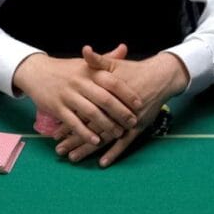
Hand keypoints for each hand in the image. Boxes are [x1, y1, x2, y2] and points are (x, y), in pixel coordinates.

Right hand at [13, 45, 141, 145]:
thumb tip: (124, 49)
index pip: (112, 81)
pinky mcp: (56, 108)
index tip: (139, 104)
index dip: (127, 93)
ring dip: (106, 125)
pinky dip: (85, 133)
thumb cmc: (65, 69)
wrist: (36, 71)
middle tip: (132, 122)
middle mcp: (79, 82)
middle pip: (104, 99)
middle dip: (120, 112)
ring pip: (90, 112)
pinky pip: (73, 122)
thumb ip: (105, 60)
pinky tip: (95, 141)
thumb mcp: (85, 63)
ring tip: (118, 133)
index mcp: (89, 71)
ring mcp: (67, 95)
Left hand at [54, 47, 188, 166]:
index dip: (68, 122)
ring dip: (88, 149)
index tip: (54, 132)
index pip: (82, 111)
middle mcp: (114, 110)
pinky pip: (124, 143)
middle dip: (73, 140)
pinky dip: (114, 153)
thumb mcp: (114, 64)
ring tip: (73, 158)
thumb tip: (84, 50)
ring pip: (104, 137)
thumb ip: (97, 60)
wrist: (160, 77)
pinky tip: (103, 163)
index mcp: (104, 95)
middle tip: (58, 150)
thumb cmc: (134, 70)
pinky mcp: (137, 127)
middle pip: (90, 127)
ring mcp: (126, 120)